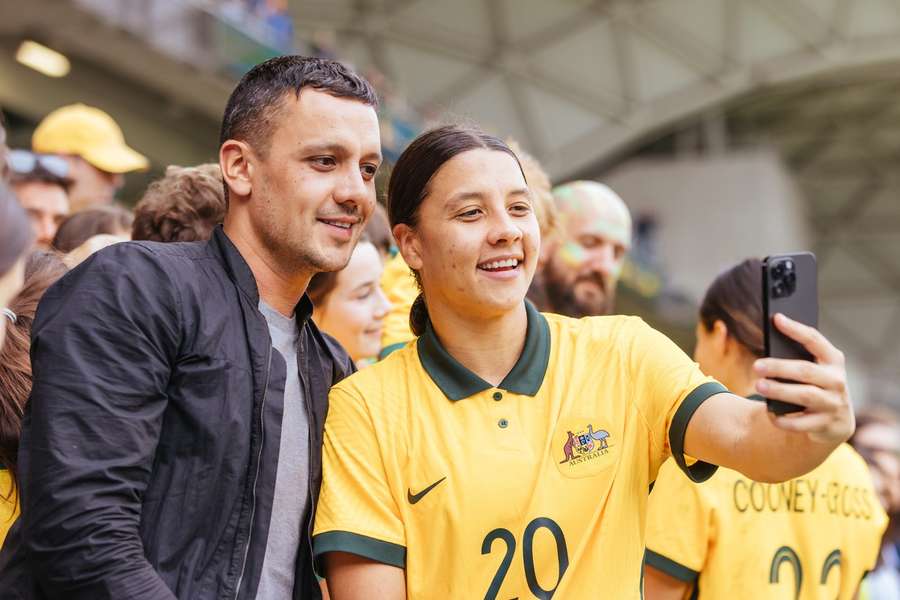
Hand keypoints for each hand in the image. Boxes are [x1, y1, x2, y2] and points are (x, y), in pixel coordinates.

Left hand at [752, 313, 853, 444]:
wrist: (836, 421)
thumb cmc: (815, 385)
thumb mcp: (813, 369)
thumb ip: (797, 357)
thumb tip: (769, 342)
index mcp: (833, 360)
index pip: (815, 340)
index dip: (796, 329)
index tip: (776, 318)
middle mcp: (837, 381)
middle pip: (805, 370)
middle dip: (779, 367)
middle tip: (756, 366)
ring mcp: (834, 404)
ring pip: (805, 395)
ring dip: (780, 390)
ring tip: (759, 385)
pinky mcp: (827, 425)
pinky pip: (802, 423)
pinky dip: (783, 419)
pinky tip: (770, 413)